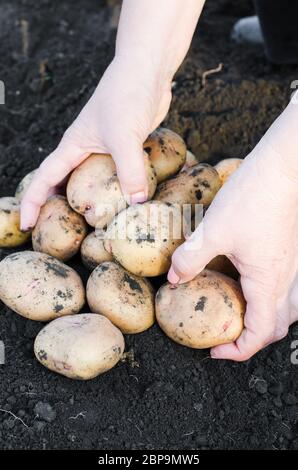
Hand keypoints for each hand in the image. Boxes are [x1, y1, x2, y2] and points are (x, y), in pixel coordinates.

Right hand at [20, 57, 171, 229]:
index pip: (46, 178)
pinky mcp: (128, 148)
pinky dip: (122, 190)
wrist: (148, 70)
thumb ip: (129, 169)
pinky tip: (132, 202)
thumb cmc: (127, 94)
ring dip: (95, 201)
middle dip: (62, 206)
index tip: (27, 224)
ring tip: (99, 225)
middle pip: (67, 183)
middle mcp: (86, 150)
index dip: (34, 202)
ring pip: (95, 182)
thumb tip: (136, 203)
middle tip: (64, 233)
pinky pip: (120, 175)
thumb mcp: (123, 134)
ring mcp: (107, 149)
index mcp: (74, 146)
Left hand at [168, 137, 297, 360]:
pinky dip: (271, 299)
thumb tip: (173, 277)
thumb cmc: (253, 198)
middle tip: (225, 335)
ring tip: (238, 314)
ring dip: (265, 320)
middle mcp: (287, 280)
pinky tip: (251, 283)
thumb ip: (191, 258)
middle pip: (278, 327)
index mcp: (268, 282)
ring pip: (287, 310)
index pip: (261, 334)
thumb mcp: (214, 230)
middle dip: (252, 339)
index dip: (239, 351)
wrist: (283, 168)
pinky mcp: (291, 252)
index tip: (215, 351)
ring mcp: (293, 266)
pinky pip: (287, 289)